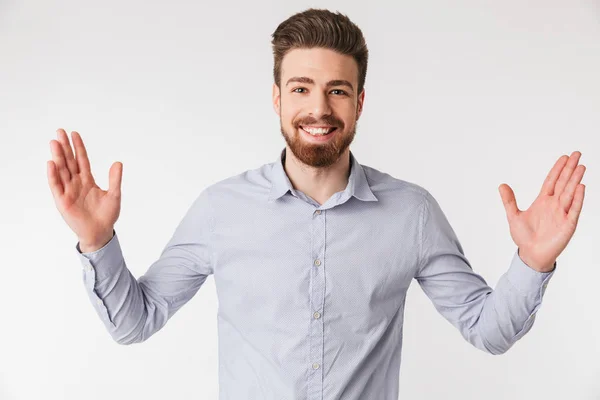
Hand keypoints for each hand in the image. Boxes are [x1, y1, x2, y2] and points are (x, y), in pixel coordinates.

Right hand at [47, 129, 122, 249]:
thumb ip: (115, 179)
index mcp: (88, 180)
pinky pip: (56, 185)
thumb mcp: (114, 195)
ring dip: (58, 157)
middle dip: (65, 147)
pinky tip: (52, 163)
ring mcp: (68, 191)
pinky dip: (53, 175)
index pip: (81, 160)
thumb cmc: (107, 215)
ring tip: (54, 143)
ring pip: (62, 170)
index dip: (78, 147)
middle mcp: (76, 183)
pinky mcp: (62, 201)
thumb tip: (118, 162)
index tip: (74, 134)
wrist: (100, 232)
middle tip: (59, 131)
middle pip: (69, 162)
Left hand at [498, 151, 585, 272]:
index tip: (564, 157)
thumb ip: (509, 201)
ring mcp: (562, 214)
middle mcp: (554, 205)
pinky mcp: (568, 224)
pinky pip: (574, 209)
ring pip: (570, 193)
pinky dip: (577, 199)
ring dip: (575, 180)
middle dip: (570, 169)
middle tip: (577, 154)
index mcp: (542, 202)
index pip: (552, 181)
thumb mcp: (513, 216)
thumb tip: (501, 185)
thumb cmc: (524, 237)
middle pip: (563, 183)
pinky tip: (581, 187)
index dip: (558, 169)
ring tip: (581, 167)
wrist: (530, 255)